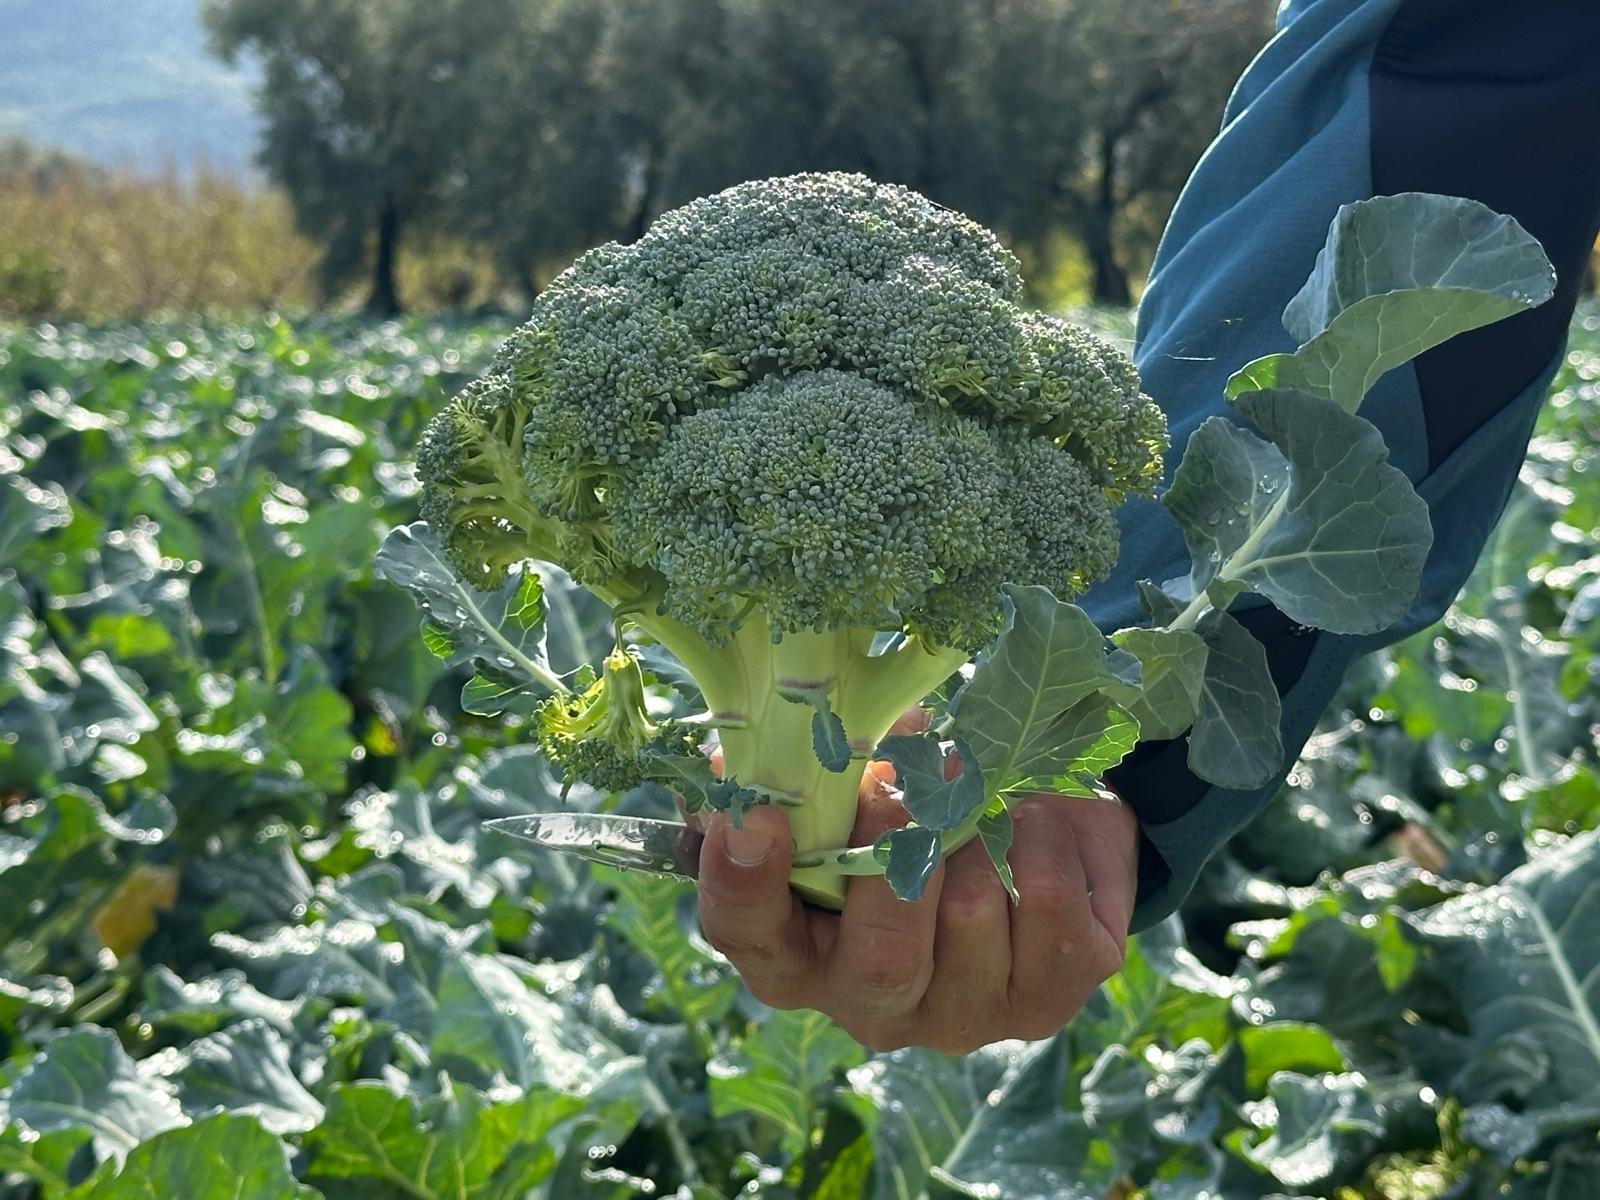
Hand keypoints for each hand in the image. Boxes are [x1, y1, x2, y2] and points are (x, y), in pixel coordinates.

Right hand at [691, 757, 1139, 1053]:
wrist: (1017, 839)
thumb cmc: (906, 816)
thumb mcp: (849, 794)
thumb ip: (813, 775)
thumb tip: (808, 737)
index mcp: (797, 955)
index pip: (747, 934)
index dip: (744, 879)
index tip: (762, 814)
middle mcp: (874, 1007)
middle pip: (882, 958)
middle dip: (897, 852)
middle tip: (908, 781)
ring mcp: (964, 1016)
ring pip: (972, 913)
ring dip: (979, 826)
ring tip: (983, 789)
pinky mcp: (1047, 999)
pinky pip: (1050, 901)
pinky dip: (1044, 836)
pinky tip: (1033, 817)